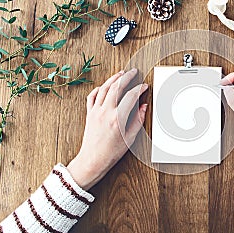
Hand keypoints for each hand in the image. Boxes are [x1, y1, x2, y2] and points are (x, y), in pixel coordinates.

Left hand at [67, 68, 147, 189]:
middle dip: (126, 77)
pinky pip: (92, 96)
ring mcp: (95, 112)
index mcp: (117, 118)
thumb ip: (138, 120)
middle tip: (133, 72)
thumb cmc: (111, 153)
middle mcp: (105, 112)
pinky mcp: (89, 114)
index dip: (139, 89)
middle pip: (116, 87)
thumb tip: (143, 107)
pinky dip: (98, 89)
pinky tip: (103, 86)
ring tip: (120, 74)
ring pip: (104, 88)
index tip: (144, 86)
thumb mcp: (130, 138)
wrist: (92, 160)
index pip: (131, 96)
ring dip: (113, 79)